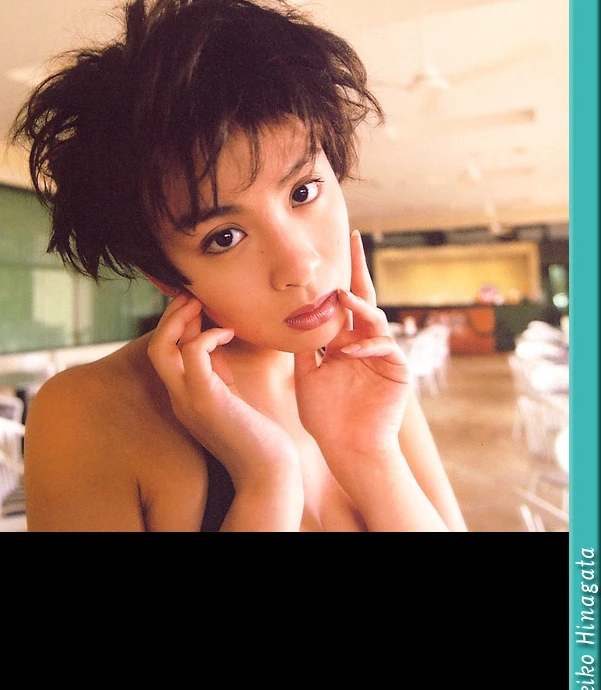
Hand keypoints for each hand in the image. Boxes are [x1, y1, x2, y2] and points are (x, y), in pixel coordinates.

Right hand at [147, 294, 299, 491]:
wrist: (267, 471)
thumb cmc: (256, 434)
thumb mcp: (229, 394)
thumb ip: (216, 370)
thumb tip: (214, 338)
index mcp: (183, 396)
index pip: (165, 352)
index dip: (176, 324)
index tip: (194, 303)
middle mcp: (178, 397)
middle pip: (156, 346)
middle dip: (171, 316)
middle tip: (192, 295)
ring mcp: (187, 400)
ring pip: (162, 348)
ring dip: (180, 319)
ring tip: (200, 303)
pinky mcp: (205, 400)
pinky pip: (192, 354)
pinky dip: (206, 336)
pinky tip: (227, 332)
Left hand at [294, 231, 410, 466]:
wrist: (349, 449)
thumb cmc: (326, 418)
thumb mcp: (307, 377)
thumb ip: (304, 347)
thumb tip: (291, 316)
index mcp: (342, 342)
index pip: (339, 305)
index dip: (335, 280)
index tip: (328, 252)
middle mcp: (363, 342)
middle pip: (362, 298)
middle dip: (357, 268)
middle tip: (352, 240)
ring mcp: (382, 354)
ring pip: (374, 318)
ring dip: (359, 306)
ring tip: (343, 297)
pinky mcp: (398, 369)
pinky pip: (385, 347)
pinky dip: (370, 345)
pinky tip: (352, 350)